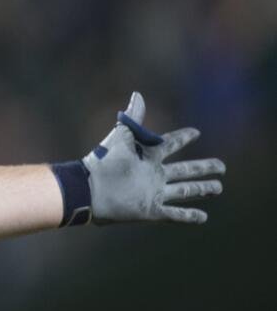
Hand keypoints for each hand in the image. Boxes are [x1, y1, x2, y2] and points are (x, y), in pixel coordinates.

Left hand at [85, 91, 224, 223]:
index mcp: (146, 155)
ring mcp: (154, 192)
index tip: (196, 132)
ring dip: (202, 189)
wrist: (89, 188)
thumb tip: (139, 94)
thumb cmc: (103, 160)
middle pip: (185, 170)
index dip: (183, 138)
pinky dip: (189, 216)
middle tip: (222, 166)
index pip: (170, 144)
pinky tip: (203, 216)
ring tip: (218, 187)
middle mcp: (153, 174)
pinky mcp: (151, 210)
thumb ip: (133, 118)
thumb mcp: (120, 136)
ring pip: (185, 190)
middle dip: (203, 168)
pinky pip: (175, 214)